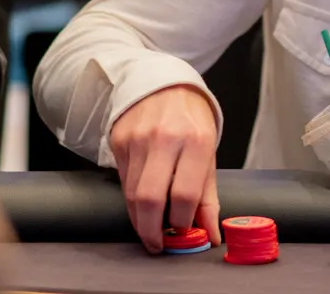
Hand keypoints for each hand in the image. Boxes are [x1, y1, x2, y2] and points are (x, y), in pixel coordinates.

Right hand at [109, 85, 220, 253]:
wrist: (165, 85)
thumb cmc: (192, 122)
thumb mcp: (209, 154)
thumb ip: (208, 197)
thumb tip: (210, 236)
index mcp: (196, 141)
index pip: (185, 194)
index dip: (182, 222)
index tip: (182, 233)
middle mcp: (165, 138)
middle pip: (150, 199)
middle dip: (152, 231)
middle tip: (158, 245)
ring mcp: (138, 139)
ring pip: (131, 194)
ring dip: (140, 220)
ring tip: (150, 229)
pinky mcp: (119, 140)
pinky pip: (122, 181)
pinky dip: (131, 199)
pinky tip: (141, 203)